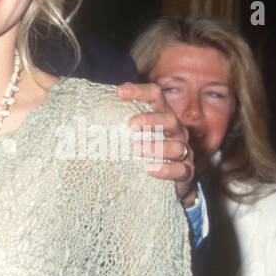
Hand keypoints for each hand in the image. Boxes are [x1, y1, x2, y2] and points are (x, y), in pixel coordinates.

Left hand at [116, 81, 195, 204]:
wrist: (173, 183)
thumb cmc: (148, 153)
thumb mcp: (136, 135)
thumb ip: (121, 125)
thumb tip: (88, 117)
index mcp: (163, 116)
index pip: (156, 96)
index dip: (140, 91)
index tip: (120, 92)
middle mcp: (177, 131)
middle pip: (169, 118)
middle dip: (151, 120)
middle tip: (131, 124)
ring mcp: (184, 151)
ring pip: (176, 146)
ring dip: (156, 147)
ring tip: (136, 149)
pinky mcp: (186, 172)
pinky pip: (180, 170)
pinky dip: (166, 169)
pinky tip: (150, 169)